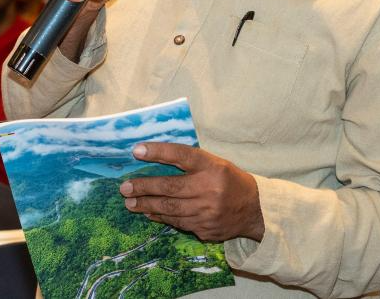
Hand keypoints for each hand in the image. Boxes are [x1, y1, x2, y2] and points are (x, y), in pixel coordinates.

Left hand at [119, 142, 264, 242]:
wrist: (254, 210)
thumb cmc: (228, 180)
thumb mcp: (214, 163)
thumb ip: (190, 161)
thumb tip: (154, 159)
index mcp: (212, 166)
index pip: (181, 155)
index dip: (158, 152)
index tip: (136, 150)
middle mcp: (209, 189)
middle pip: (170, 187)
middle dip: (143, 187)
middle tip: (124, 188)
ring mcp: (207, 212)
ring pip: (170, 209)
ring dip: (147, 206)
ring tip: (130, 203)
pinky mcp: (206, 229)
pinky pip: (178, 223)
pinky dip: (161, 217)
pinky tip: (149, 214)